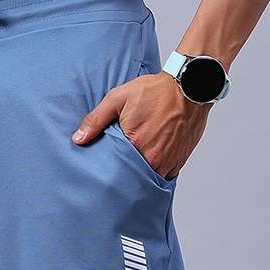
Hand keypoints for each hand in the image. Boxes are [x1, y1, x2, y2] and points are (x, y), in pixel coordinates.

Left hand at [72, 72, 210, 179]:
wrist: (191, 85)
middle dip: (123, 182)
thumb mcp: (119, 98)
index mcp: (135, 145)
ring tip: (129, 178)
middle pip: (132, 180)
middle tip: (112, 184)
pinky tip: (147, 170)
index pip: (115, 171)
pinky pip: (164, 177)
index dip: (108, 175)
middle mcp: (153, 158)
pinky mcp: (179, 161)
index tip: (101, 178)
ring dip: (139, 180)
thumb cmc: (155, 90)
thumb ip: (96, 119)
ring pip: (149, 181)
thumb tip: (77, 139)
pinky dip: (155, 175)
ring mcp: (168, 161)